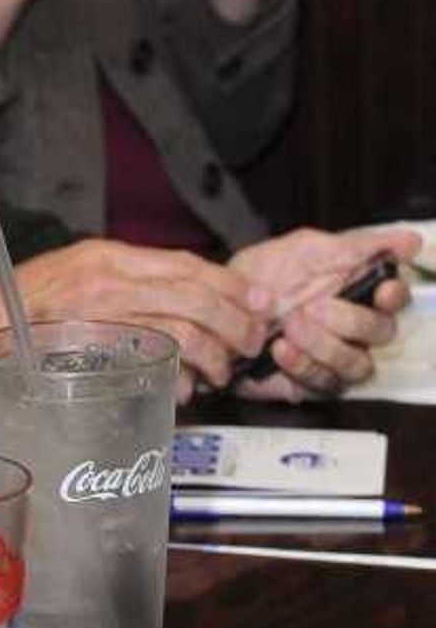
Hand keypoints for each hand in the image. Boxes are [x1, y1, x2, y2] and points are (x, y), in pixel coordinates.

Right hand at [0, 236, 273, 398]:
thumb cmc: (8, 317)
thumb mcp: (68, 283)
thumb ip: (116, 288)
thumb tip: (176, 306)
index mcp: (105, 257)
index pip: (188, 264)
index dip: (231, 286)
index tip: (255, 304)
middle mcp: (106, 277)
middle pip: (197, 296)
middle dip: (236, 326)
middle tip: (248, 348)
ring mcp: (98, 313)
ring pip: (184, 330)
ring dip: (214, 357)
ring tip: (220, 375)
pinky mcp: (89, 348)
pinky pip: (153, 363)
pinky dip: (178, 379)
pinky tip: (183, 389)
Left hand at [227, 224, 420, 396]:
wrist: (217, 306)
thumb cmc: (264, 276)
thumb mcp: (306, 249)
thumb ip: (357, 247)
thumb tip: (410, 242)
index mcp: (357, 292)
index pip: (394, 299)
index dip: (394, 296)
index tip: (381, 291)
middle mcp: (352, 329)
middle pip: (380, 333)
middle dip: (351, 320)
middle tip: (314, 307)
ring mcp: (332, 359)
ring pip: (356, 365)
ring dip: (326, 345)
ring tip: (291, 326)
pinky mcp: (308, 385)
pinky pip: (320, 384)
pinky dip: (301, 364)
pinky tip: (279, 348)